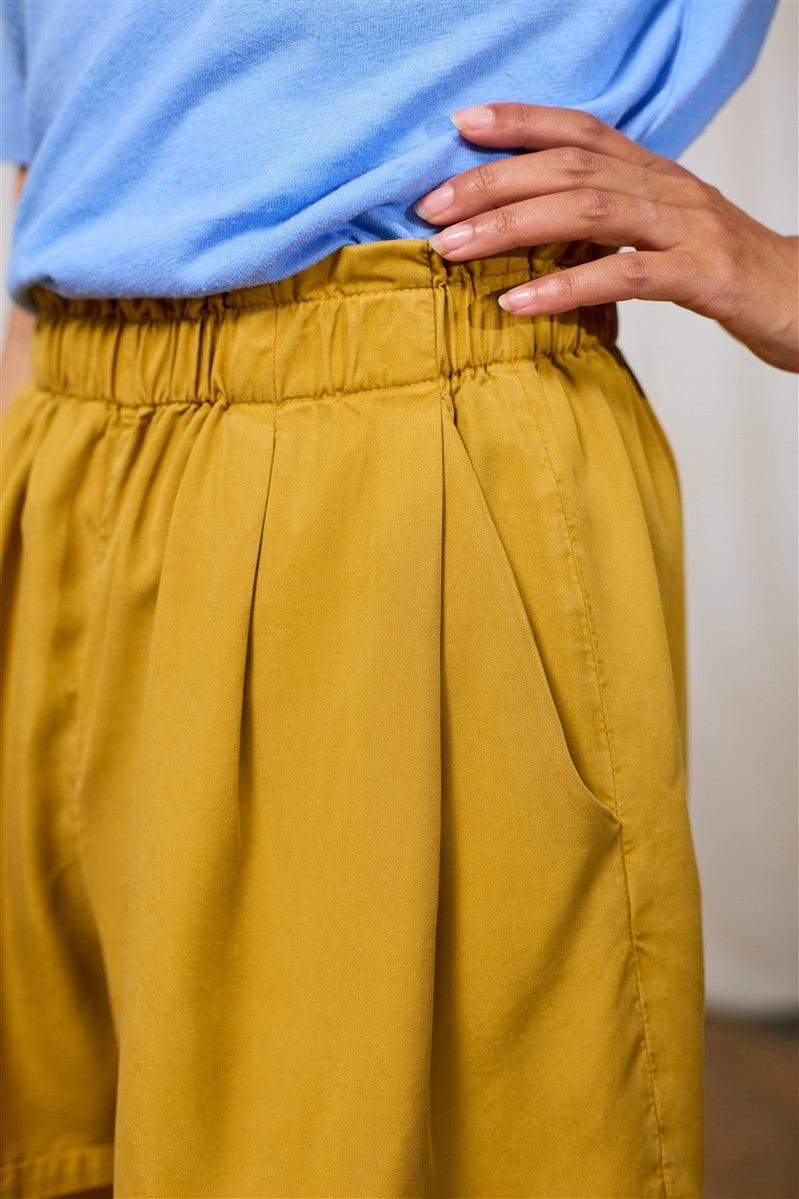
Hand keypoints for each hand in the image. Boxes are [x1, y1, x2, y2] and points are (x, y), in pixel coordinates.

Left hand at [414, 103, 798, 372]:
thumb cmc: (723, 271)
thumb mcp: (661, 235)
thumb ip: (607, 225)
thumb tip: (532, 235)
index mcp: (654, 173)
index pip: (581, 129)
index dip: (520, 121)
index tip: (460, 127)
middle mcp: (667, 187)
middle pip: (569, 167)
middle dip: (491, 182)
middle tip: (429, 206)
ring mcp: (686, 228)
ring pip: (588, 211)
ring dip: (510, 228)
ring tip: (452, 249)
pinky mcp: (703, 275)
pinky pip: (625, 276)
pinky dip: (564, 288)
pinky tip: (516, 304)